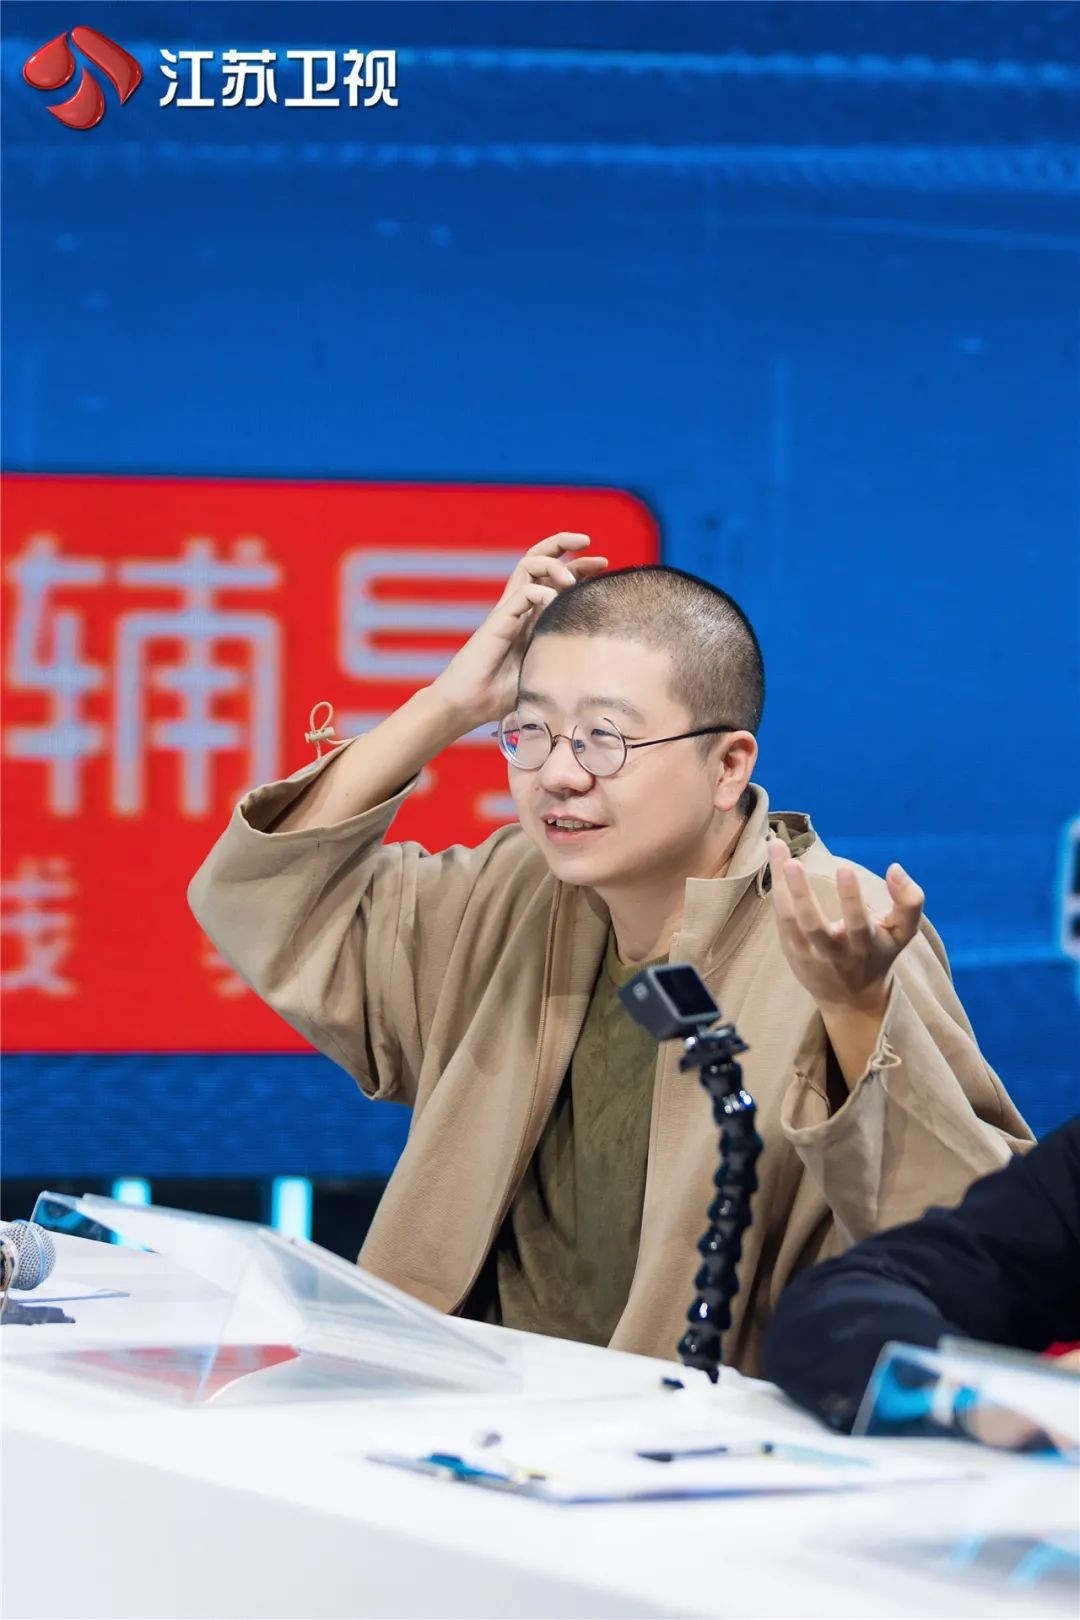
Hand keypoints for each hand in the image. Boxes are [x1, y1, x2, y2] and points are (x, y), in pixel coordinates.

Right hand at [430, 533, 607, 727]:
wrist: (466, 706)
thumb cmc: (500, 696)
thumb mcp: (544, 673)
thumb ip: (565, 660)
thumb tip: (602, 666)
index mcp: (530, 616)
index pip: (554, 578)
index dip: (579, 566)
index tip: (603, 563)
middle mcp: (518, 607)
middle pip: (538, 559)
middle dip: (564, 544)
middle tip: (589, 543)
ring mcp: (506, 612)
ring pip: (528, 566)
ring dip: (553, 564)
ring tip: (571, 579)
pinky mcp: (497, 622)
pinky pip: (522, 593)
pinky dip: (542, 592)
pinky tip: (554, 603)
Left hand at [767, 843, 924, 1015]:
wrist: (851, 999)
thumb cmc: (878, 954)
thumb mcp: (902, 933)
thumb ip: (909, 902)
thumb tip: (895, 868)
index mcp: (864, 946)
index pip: (858, 923)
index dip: (851, 897)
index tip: (844, 868)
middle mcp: (833, 952)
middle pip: (813, 926)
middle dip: (802, 894)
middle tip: (794, 863)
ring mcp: (808, 953)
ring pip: (790, 920)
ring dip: (782, 885)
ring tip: (776, 847)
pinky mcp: (791, 950)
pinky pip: (781, 919)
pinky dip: (777, 891)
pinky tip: (775, 862)